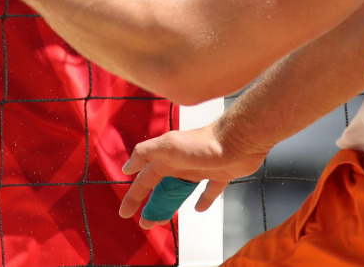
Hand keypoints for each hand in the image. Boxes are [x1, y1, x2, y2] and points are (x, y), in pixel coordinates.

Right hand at [118, 123, 269, 228]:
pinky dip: (203, 199)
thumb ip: (145, 153)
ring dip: (172, 205)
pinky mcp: (219, 174)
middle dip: (152, 205)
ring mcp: (200, 169)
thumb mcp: (168, 146)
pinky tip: (199, 208)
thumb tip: (127, 168)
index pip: (145, 180)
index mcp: (167, 158)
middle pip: (162, 188)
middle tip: (146, 224)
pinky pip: (208, 190)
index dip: (134, 196)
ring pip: (181, 190)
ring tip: (164, 221)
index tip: (125, 213)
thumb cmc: (202, 144)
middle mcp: (181, 163)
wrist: (238, 140)